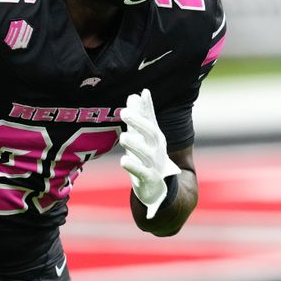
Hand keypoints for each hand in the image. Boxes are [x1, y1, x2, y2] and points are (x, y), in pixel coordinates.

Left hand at [119, 89, 180, 218]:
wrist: (157, 187)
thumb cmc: (147, 157)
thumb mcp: (144, 137)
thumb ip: (139, 118)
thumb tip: (134, 94)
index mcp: (155, 136)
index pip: (151, 119)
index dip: (147, 107)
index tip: (142, 93)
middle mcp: (157, 148)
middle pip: (150, 133)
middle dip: (138, 122)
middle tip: (124, 112)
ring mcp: (154, 164)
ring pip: (146, 153)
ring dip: (135, 144)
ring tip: (123, 137)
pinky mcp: (149, 178)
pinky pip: (142, 172)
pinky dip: (133, 166)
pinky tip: (123, 160)